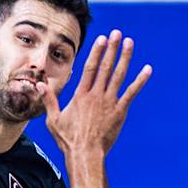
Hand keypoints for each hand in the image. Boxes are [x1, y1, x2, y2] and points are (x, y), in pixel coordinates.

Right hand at [37, 31, 151, 159]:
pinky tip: (147, 69)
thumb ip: (49, 100)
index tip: (102, 39)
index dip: (96, 52)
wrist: (85, 154)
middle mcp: (96, 95)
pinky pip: (131, 93)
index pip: (89, 68)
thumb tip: (39, 84)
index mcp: (81, 95)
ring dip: (125, 58)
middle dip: (112, 49)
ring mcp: (109, 102)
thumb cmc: (68, 140)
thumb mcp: (53, 119)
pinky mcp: (120, 111)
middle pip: (105, 67)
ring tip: (130, 43)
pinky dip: (140, 80)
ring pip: (119, 75)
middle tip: (117, 33)